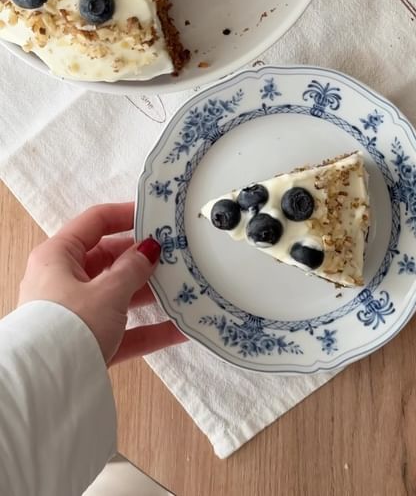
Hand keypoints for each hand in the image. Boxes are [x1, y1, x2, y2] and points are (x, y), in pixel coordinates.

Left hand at [18, 202, 184, 364]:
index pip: (95, 222)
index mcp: (58, 256)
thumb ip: (133, 268)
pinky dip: (147, 329)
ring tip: (181, 288)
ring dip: (149, 294)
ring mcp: (75, 314)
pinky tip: (178, 329)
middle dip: (142, 259)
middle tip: (174, 254)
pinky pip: (122, 329)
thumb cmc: (67, 329)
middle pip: (109, 259)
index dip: (126, 215)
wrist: (45, 389)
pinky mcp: (87, 343)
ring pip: (117, 295)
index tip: (154, 214)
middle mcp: (62, 281)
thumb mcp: (107, 292)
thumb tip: (149, 249)